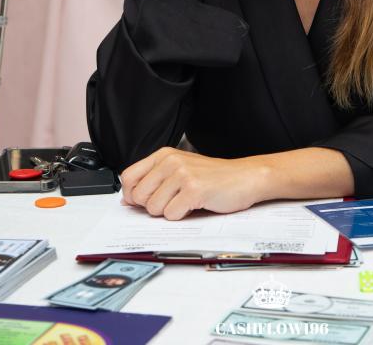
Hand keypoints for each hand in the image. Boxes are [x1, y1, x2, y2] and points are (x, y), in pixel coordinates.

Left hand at [120, 147, 265, 219]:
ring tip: (186, 201)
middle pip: (138, 196)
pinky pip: (171, 215)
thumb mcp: (181, 170)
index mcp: (164, 155)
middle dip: (153, 206)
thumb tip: (127, 200)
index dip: (132, 195)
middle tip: (174, 200)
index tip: (146, 200)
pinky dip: (182, 216)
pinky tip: (196, 205)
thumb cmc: (214, 177)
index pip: (128, 177)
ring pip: (153, 208)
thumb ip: (154, 180)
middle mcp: (170, 161)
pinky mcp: (193, 189)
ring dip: (169, 212)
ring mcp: (182, 174)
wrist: (245, 177)